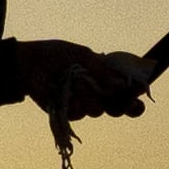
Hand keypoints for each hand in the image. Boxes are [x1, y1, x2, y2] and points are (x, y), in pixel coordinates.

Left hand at [4, 37, 151, 126]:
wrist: (29, 64)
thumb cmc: (56, 55)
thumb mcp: (82, 55)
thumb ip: (102, 69)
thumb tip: (121, 84)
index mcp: (103, 77)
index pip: (126, 91)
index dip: (135, 96)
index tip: (139, 95)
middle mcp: (97, 93)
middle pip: (119, 108)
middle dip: (123, 105)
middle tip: (123, 102)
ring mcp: (83, 104)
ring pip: (98, 109)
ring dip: (89, 95)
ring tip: (75, 81)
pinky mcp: (68, 112)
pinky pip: (80, 113)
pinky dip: (74, 102)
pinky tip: (65, 91)